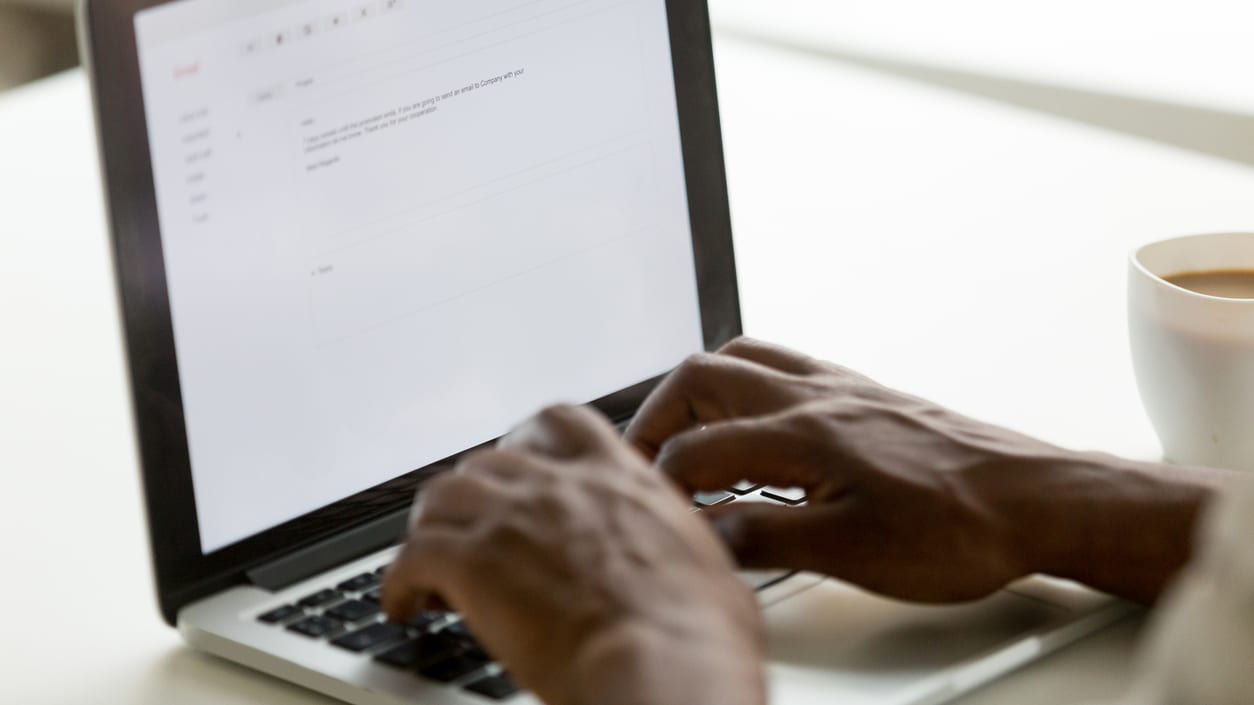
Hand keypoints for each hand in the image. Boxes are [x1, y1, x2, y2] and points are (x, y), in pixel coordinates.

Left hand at [382, 404, 764, 704]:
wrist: (662, 664)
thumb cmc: (697, 633)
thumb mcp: (710, 569)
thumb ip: (684, 552)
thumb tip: (696, 575)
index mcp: (619, 480)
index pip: (562, 423)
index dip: (531, 442)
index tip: (522, 465)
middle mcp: (559, 486)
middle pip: (489, 460)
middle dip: (476, 493)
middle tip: (473, 527)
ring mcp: (510, 519)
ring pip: (442, 496)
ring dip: (433, 526)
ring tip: (431, 559)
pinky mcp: (470, 564)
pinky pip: (411, 557)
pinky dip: (400, 580)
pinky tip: (405, 603)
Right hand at [626, 337, 1221, 603]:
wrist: (1034, 499)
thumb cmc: (959, 527)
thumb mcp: (853, 553)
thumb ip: (766, 538)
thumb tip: (704, 534)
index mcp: (803, 434)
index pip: (696, 450)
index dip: (660, 486)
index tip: (653, 516)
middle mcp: (815, 397)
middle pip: (702, 378)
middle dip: (657, 419)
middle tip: (645, 463)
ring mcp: (840, 389)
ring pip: (741, 359)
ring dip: (698, 394)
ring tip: (687, 438)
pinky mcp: (864, 394)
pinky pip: (784, 365)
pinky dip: (745, 387)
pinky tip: (757, 425)